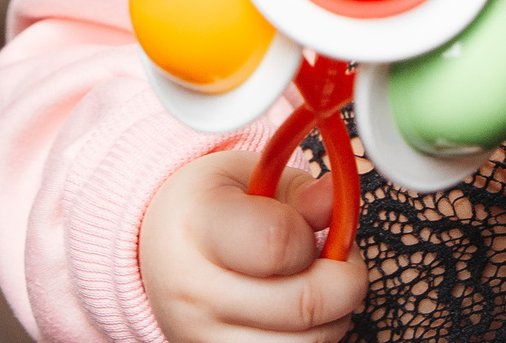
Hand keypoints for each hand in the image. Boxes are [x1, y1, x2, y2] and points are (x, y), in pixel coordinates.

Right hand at [141, 149, 366, 342]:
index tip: (308, 229)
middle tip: (337, 260)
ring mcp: (201, 337)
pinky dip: (308, 339)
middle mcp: (194, 291)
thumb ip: (300, 192)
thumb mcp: (250, 178)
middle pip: (304, 305)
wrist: (161, 250)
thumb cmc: (209, 210)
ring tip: (314, 287)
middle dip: (344, 281)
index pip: (278, 244)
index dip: (311, 236)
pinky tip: (294, 316)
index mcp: (198, 226)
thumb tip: (339, 198)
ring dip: (331, 318)